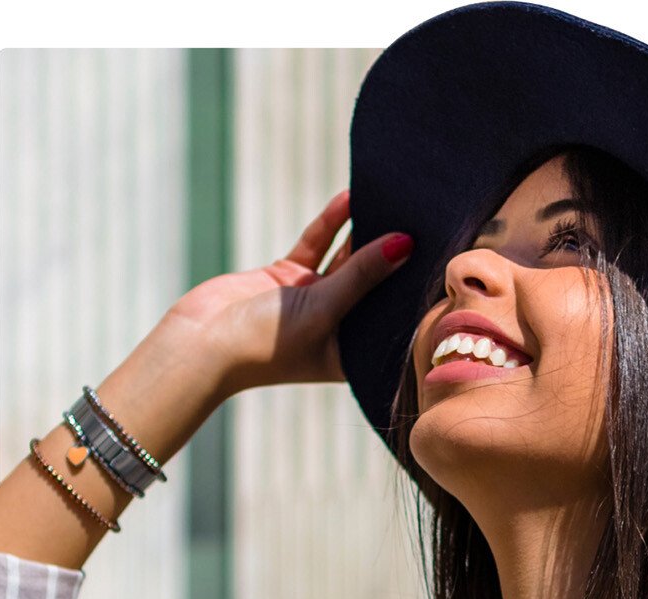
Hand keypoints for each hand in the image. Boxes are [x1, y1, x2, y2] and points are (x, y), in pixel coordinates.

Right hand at [167, 188, 412, 395]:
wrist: (201, 343)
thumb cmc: (264, 344)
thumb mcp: (322, 308)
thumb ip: (363, 274)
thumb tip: (406, 243)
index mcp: (352, 352)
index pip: (393, 318)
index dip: (415, 290)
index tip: (446, 257)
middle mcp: (338, 328)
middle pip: (376, 284)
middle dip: (397, 254)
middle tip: (430, 219)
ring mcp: (314, 301)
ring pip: (349, 259)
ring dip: (367, 231)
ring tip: (396, 199)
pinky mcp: (290, 277)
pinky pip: (318, 245)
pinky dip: (333, 223)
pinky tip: (353, 197)